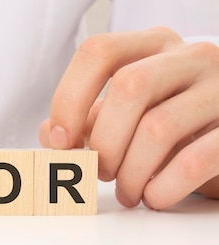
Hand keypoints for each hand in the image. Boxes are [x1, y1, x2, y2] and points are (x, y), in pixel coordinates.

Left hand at [40, 27, 218, 209]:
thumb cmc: (170, 126)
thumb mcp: (126, 116)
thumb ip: (86, 120)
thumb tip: (51, 133)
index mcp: (152, 46)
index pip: (99, 52)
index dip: (70, 98)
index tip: (62, 141)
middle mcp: (189, 57)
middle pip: (130, 87)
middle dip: (104, 141)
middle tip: (100, 172)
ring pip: (159, 126)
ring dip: (131, 172)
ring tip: (127, 192)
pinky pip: (194, 160)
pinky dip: (163, 187)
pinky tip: (154, 197)